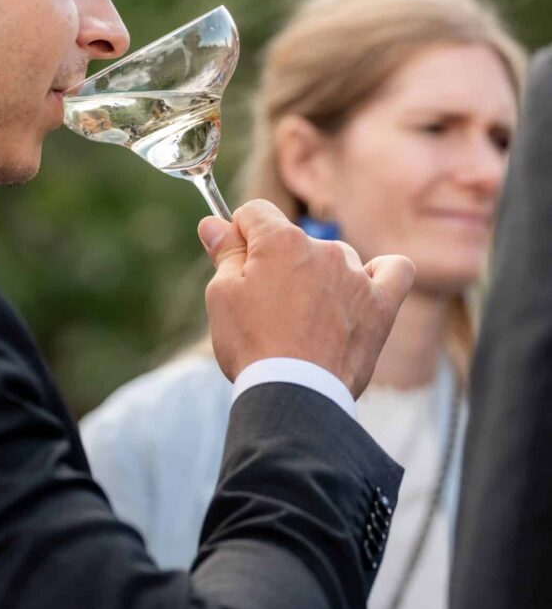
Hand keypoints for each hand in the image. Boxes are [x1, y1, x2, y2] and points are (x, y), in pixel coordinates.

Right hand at [199, 200, 413, 396]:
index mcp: (281, 240)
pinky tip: (365, 288)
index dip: (240, 235)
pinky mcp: (382, 304)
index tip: (236, 261)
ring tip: (306, 320)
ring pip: (334, 258)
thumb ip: (225, 253)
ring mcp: (356, 276)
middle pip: (294, 240)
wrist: (295, 395)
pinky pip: (394, 271)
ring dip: (319, 277)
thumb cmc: (252, 345)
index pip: (256, 213)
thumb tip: (213, 223)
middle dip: (277, 263)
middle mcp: (323, 249)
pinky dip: (380, 274)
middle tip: (266, 308)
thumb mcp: (222, 296)